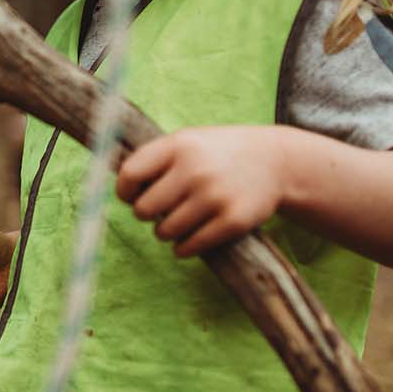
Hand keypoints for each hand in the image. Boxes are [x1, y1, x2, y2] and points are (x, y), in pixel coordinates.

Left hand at [115, 126, 286, 257]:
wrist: (276, 162)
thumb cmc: (219, 154)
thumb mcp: (188, 142)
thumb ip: (154, 160)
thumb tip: (116, 192)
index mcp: (179, 145)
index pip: (130, 174)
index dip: (125, 192)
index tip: (131, 197)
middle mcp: (196, 169)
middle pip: (144, 209)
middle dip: (146, 214)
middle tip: (158, 211)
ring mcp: (215, 196)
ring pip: (164, 231)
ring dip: (166, 232)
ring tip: (177, 222)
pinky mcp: (233, 221)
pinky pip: (189, 246)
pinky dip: (183, 248)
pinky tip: (186, 241)